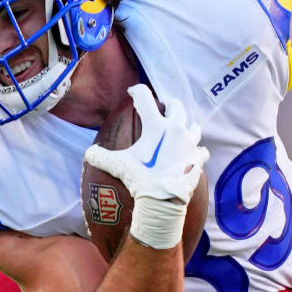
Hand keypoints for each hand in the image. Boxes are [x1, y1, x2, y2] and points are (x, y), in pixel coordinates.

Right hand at [84, 84, 208, 204]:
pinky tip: (191, 155)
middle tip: (164, 106)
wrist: (162, 199)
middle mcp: (176, 129)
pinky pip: (201, 150)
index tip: (133, 93)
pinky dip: (196, 151)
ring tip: (181, 130)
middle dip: (170, 104)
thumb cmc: (140, 179)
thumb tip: (89, 153)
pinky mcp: (198, 158)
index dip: (137, 91)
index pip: (145, 97)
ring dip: (187, 126)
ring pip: (194, 127)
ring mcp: (190, 143)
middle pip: (177, 106)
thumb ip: (100, 156)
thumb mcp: (117, 165)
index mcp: (156, 125)